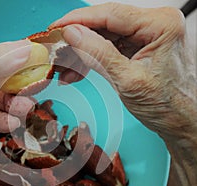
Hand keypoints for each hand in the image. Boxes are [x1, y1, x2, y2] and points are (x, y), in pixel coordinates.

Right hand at [50, 2, 196, 185]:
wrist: (181, 121)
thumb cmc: (167, 104)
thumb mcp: (127, 80)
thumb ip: (97, 54)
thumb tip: (72, 34)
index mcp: (160, 25)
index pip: (110, 13)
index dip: (78, 20)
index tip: (56, 28)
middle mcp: (154, 24)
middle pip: (104, 24)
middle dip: (77, 40)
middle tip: (57, 51)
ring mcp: (146, 35)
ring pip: (103, 37)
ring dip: (82, 53)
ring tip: (65, 69)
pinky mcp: (138, 47)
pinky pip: (108, 47)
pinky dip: (91, 60)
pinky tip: (77, 72)